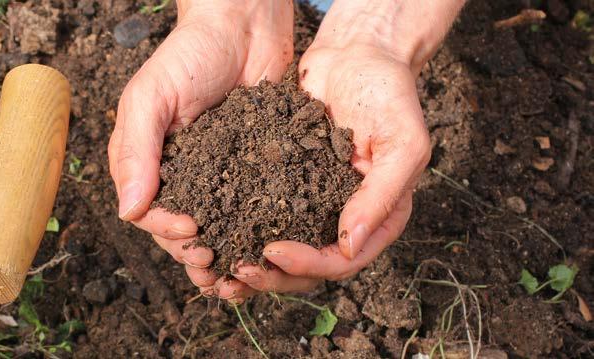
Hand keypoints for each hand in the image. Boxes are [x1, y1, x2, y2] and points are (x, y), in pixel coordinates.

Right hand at [107, 0, 292, 301]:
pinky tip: (267, 253)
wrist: (245, 24)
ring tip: (240, 276)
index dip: (167, 232)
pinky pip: (251, 212)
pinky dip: (256, 236)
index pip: (150, 213)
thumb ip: (137, 152)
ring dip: (225, 257)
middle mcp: (180, 176)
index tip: (191, 231)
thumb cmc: (190, 54)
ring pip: (216, 230)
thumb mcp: (152, 97)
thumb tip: (129, 213)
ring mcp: (218, 176)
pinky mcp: (254, 172)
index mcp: (147, 163)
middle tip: (217, 265)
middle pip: (181, 232)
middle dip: (196, 255)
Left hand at [233, 41, 430, 293]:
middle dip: (273, 274)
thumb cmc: (388, 93)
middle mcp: (345, 218)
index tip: (272, 252)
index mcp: (379, 218)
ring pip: (282, 251)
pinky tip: (213, 231)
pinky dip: (240, 229)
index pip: (342, 259)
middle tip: (236, 268)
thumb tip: (348, 245)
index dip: (307, 264)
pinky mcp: (286, 185)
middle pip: (308, 267)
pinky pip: (263, 215)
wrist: (356, 53)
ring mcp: (314, 204)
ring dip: (253, 262)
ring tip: (218, 263)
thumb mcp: (402, 143)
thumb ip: (381, 195)